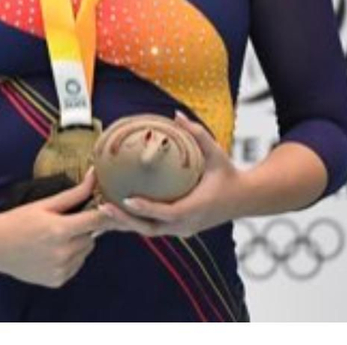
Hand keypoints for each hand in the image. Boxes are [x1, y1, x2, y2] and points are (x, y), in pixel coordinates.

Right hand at [0, 168, 106, 287]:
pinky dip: (71, 258)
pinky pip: (76, 265)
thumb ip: (75, 193)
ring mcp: (59, 270)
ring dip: (78, 244)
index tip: (111, 207)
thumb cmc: (18, 221)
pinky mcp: (57, 281)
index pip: (98, 221)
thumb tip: (95, 175)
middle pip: (92, 237)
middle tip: (65, 223)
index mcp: (60, 231)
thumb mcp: (45, 204)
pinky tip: (52, 252)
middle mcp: (62, 253)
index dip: (107, 213)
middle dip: (84, 229)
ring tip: (55, 238)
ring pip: (86, 252)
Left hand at [100, 113, 242, 238]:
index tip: (126, 199)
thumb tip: (176, 114)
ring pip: (149, 232)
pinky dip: (136, 222)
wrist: (245, 198)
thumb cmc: (229, 174)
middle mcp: (186, 224)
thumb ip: (197, 134)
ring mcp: (183, 230)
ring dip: (126, 223)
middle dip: (124, 220)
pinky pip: (154, 229)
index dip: (145, 208)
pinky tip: (118, 212)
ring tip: (102, 209)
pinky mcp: (180, 231)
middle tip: (103, 205)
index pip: (166, 212)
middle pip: (150, 228)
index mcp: (195, 208)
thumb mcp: (216, 153)